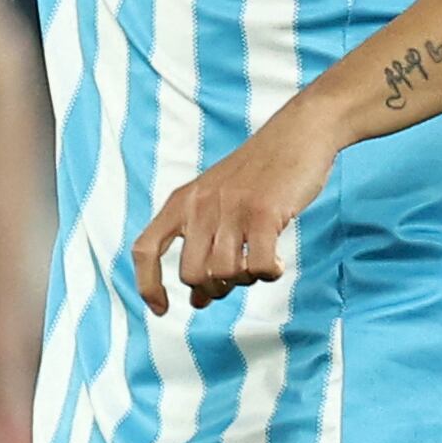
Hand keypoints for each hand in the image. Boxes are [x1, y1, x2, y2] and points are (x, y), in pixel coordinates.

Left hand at [129, 103, 342, 312]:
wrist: (296, 133)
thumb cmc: (258, 174)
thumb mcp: (218, 204)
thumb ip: (203, 247)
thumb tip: (198, 301)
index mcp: (181, 201)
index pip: (145, 249)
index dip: (148, 285)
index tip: (161, 309)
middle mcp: (199, 205)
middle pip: (192, 274)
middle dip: (216, 287)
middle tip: (238, 275)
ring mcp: (230, 208)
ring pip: (225, 274)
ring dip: (245, 279)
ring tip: (259, 260)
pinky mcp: (263, 213)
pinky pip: (258, 267)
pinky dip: (268, 273)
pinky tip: (276, 262)